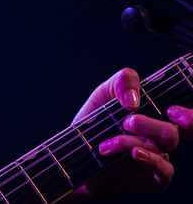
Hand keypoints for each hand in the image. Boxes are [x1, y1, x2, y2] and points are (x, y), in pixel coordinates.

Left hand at [71, 68, 182, 198]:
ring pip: (165, 146)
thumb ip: (122, 82)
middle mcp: (163, 135)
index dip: (188, 116)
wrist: (77, 156)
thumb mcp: (104, 95)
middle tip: (126, 122)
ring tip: (109, 142)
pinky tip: (134, 153)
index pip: (184, 115)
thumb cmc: (95, 123)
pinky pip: (165, 169)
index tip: (172, 111)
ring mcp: (161, 155)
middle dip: (151, 125)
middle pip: (176, 130)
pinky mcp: (155, 177)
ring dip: (133, 141)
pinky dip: (151, 159)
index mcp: (157, 114)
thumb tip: (134, 100)